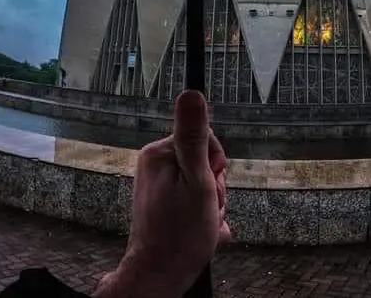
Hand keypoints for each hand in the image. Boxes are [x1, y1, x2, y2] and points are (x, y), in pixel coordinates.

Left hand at [94, 91, 230, 297]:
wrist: (160, 276)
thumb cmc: (181, 235)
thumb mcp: (198, 182)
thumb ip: (195, 138)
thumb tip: (191, 93)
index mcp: (159, 153)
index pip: (205, 138)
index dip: (216, 165)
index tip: (210, 186)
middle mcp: (154, 163)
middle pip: (204, 159)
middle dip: (214, 185)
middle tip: (207, 207)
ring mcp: (158, 182)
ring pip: (202, 178)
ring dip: (211, 200)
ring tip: (204, 220)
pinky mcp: (162, 198)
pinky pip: (192, 193)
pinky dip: (202, 210)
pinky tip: (201, 226)